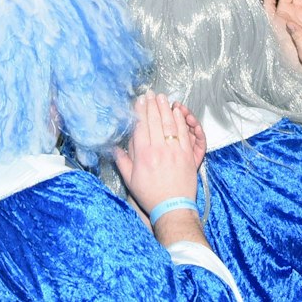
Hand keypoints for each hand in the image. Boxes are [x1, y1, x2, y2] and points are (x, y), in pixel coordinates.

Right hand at [113, 92, 202, 212]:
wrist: (172, 207)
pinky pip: (184, 133)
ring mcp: (174, 151)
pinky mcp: (187, 154)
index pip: (141, 127)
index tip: (140, 100)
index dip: (140, 111)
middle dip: (152, 105)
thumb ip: (122, 162)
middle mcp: (158, 150)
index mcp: (143, 156)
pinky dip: (180, 120)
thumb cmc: (150, 195)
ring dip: (165, 108)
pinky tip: (177, 111)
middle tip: (151, 94)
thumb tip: (114, 148)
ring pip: (169, 124)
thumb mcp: (130, 180)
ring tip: (162, 97)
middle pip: (155, 122)